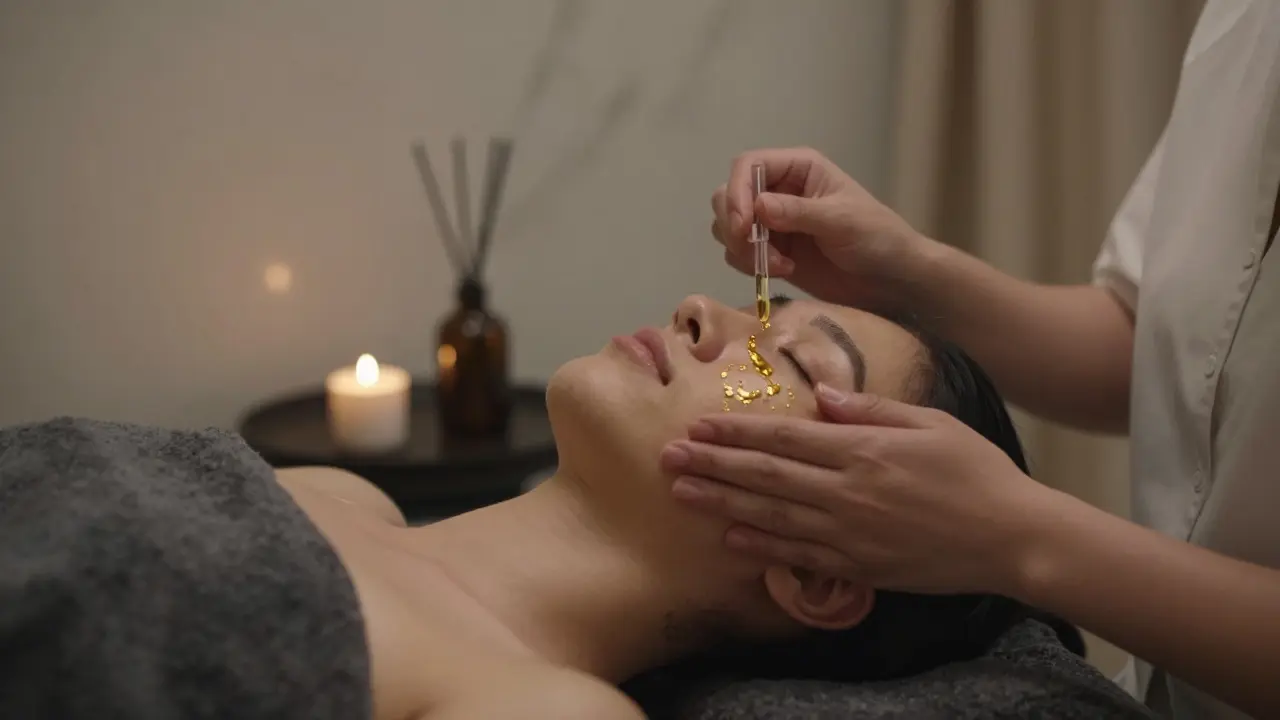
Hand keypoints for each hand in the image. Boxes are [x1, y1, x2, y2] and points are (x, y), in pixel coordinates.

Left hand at [659, 385, 1055, 596]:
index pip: (784, 435)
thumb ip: (871, 409)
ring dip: (721, 500)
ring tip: (681, 491)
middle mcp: (847, 489)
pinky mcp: (859, 565)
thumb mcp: (930, 423)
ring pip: (771, 513)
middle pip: (765, 473)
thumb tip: (820, 395)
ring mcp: (850, 531)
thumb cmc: (976, 471)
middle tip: (668, 455)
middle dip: (713, 462)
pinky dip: (760, 545)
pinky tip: (728, 535)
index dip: (736, 429)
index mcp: (863, 447)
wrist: (1012, 537)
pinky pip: (798, 555)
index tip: (699, 423)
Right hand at [711, 147, 925, 308]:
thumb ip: (798, 212)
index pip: (747, 166)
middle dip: (733, 224)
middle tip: (754, 251)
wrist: (890, 279)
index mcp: (797, 168)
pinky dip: (749, 265)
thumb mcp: (841, 220)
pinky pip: (737, 253)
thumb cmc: (876, 238)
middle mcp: (778, 190)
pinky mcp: (769, 251)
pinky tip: (784, 272)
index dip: (737, 192)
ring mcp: (771, 222)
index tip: (742, 226)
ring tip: (777, 265)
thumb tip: (758, 206)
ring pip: (727, 226)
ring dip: (742, 249)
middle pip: (727, 195)